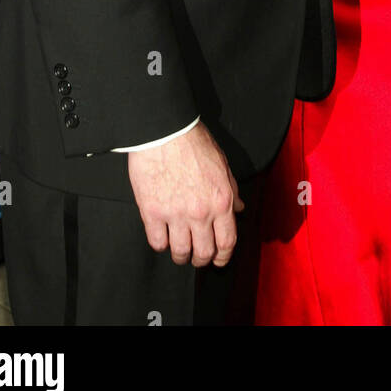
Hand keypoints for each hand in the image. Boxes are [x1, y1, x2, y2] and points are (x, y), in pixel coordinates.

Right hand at [127, 123, 243, 265]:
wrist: (164, 130)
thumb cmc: (193, 141)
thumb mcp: (222, 163)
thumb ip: (232, 189)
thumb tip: (239, 208)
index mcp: (221, 200)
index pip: (227, 242)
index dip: (223, 257)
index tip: (218, 260)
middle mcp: (201, 212)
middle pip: (203, 253)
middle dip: (201, 259)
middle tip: (197, 256)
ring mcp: (175, 214)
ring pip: (180, 252)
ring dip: (181, 255)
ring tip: (178, 249)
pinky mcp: (152, 212)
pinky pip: (157, 242)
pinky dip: (160, 244)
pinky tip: (162, 236)